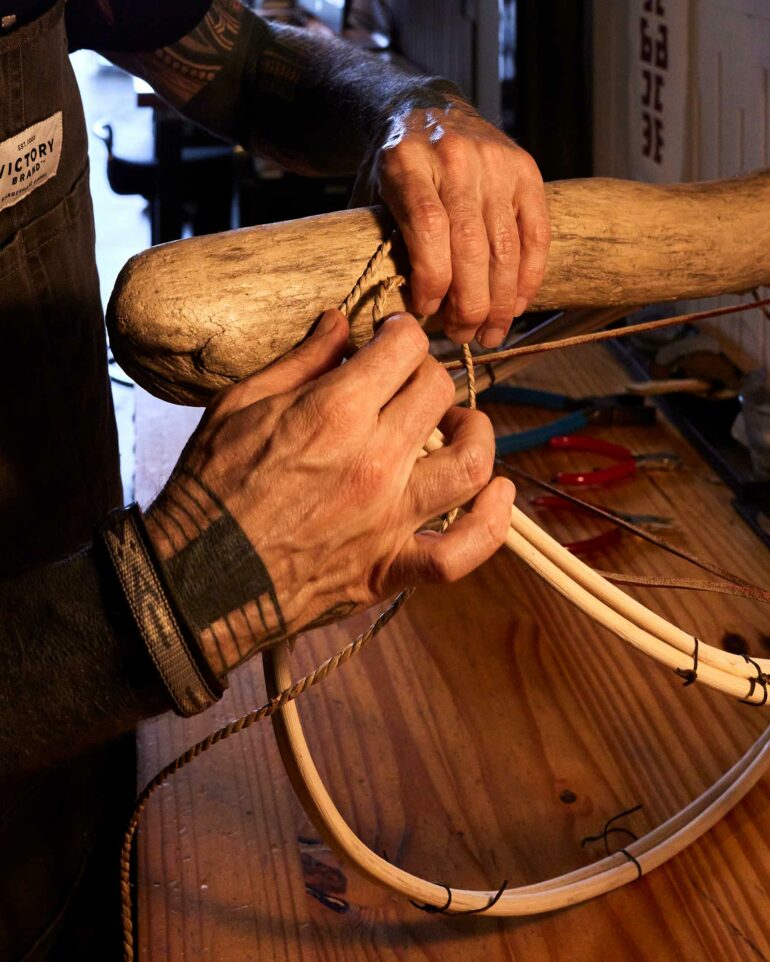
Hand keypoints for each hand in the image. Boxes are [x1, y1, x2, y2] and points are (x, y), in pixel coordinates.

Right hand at [145, 311, 514, 676]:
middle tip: (405, 382)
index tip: (389, 338)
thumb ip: (300, 360)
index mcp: (334, 411)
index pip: (404, 347)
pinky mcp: (391, 566)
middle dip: (424, 374)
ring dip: (474, 433)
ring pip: (470, 462)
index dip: (400, 332)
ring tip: (457, 425)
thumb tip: (341, 322)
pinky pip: (462, 552)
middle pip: (438, 392)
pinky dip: (492, 525)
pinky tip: (500, 496)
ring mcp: (389, 517)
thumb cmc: (209, 489)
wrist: (198, 579)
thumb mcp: (239, 405)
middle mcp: (374, 460)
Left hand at [358, 96, 549, 348]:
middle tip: (464, 336)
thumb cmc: (393, 167)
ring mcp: (496, 162)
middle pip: (472, 246)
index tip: (427, 311)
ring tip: (491, 333)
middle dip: (471, 304)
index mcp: (408, 163)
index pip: (430, 229)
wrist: (424, 106)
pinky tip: (519, 304)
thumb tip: (403, 313)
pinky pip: (535, 233)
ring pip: (506, 246)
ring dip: (502, 301)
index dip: (433, 280)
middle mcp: (456, 158)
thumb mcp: (372, 196)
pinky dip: (529, 275)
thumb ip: (384, 243)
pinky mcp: (526, 169)